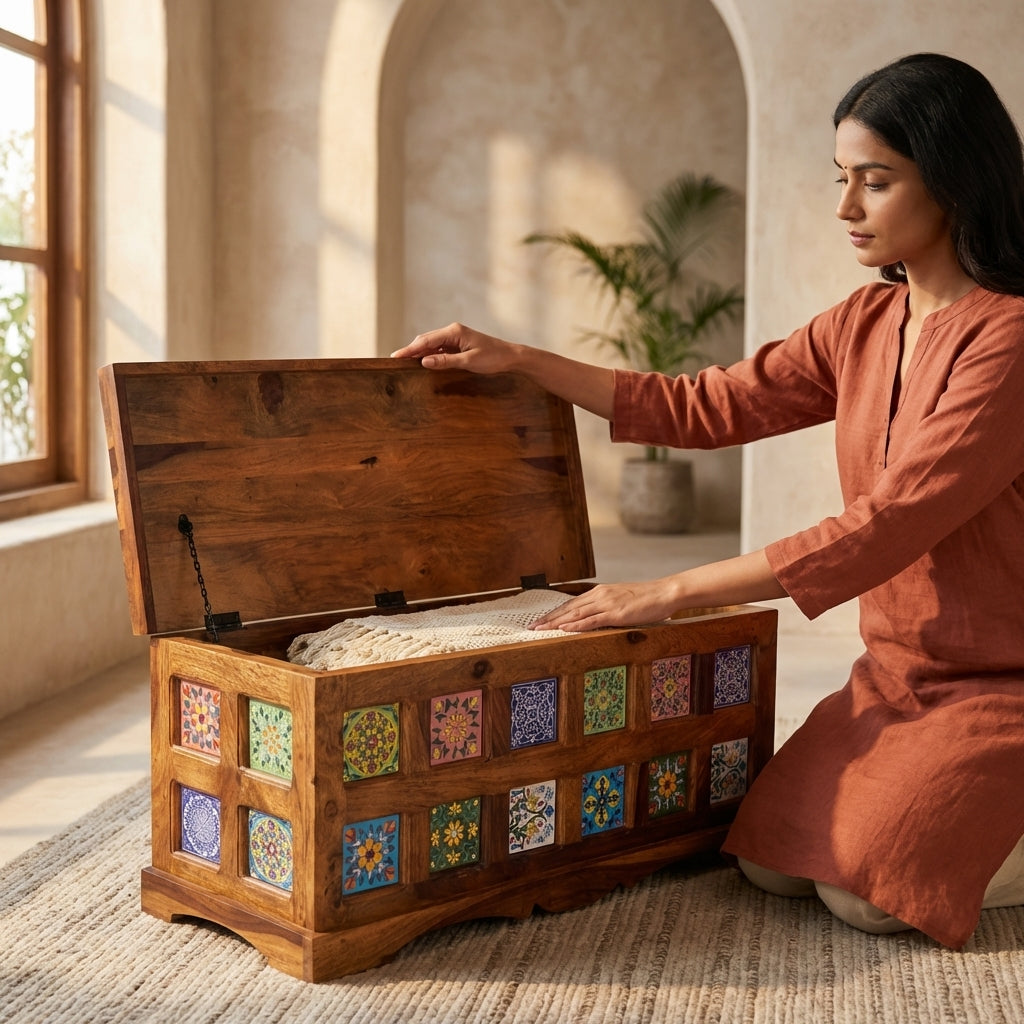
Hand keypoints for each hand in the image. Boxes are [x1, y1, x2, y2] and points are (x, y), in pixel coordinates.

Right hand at [391, 323, 520, 375]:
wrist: (510, 356)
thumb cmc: (493, 357)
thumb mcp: (469, 361)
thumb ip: (446, 361)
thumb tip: (424, 361)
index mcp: (454, 331)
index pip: (426, 341)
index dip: (409, 349)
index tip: (395, 356)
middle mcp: (452, 331)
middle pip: (425, 340)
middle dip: (410, 350)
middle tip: (395, 360)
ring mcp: (455, 337)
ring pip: (431, 344)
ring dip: (419, 353)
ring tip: (404, 362)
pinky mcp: (459, 345)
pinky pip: (439, 349)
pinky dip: (429, 355)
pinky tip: (423, 363)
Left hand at [530, 579, 682, 632]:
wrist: (664, 592)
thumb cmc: (646, 599)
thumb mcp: (621, 599)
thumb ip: (606, 607)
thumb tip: (595, 617)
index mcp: (599, 592)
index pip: (571, 604)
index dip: (554, 613)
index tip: (540, 620)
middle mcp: (599, 596)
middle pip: (568, 609)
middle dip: (548, 618)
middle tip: (531, 627)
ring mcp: (607, 604)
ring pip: (576, 614)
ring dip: (556, 623)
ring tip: (541, 629)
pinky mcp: (616, 614)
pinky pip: (592, 620)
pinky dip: (576, 625)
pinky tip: (564, 629)